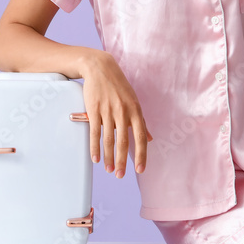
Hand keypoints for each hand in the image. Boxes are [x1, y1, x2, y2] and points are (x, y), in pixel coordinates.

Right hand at [80, 52, 152, 178]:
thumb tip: (150, 139)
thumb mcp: (134, 101)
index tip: (140, 170)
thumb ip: (141, 122)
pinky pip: (95, 132)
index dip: (141, 155)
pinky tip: (95, 158)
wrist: (100, 68)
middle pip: (123, 142)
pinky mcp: (94, 110)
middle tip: (120, 175)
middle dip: (122, 161)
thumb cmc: (119, 86)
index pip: (140, 137)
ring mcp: (108, 111)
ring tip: (108, 170)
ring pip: (109, 140)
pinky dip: (95, 147)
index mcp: (135, 110)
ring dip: (108, 157)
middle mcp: (123, 112)